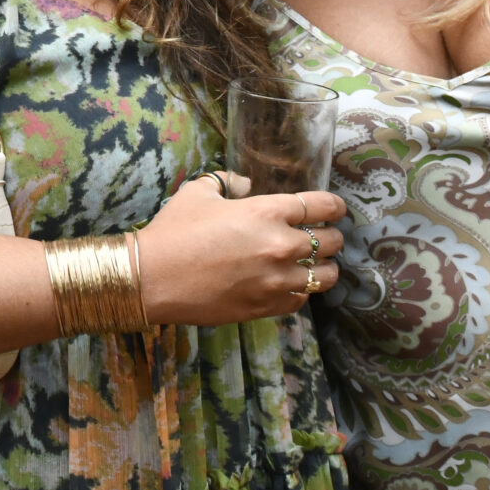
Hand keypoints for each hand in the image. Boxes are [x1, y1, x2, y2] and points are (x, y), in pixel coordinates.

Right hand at [137, 172, 345, 326]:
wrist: (153, 278)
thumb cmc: (174, 231)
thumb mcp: (198, 192)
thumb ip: (227, 182)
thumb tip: (245, 185)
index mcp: (267, 211)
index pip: (321, 206)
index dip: (334, 206)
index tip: (335, 209)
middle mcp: (280, 245)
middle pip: (330, 242)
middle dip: (330, 237)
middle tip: (322, 237)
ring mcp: (277, 280)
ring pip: (325, 276)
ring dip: (322, 268)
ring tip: (314, 265)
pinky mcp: (267, 307)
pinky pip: (302, 299)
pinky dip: (301, 291)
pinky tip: (290, 285)